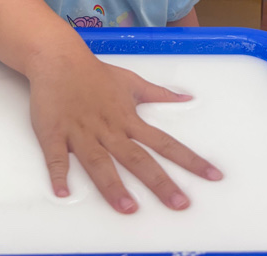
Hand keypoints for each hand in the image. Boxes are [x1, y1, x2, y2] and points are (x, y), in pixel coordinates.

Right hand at [28, 55, 222, 212]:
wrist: (58, 58)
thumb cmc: (95, 72)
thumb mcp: (131, 82)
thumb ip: (159, 93)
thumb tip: (186, 97)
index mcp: (128, 119)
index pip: (165, 143)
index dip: (190, 160)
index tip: (213, 176)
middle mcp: (109, 129)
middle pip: (137, 158)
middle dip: (159, 182)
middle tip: (180, 204)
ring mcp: (81, 132)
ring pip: (99, 162)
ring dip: (113, 185)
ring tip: (128, 208)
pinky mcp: (54, 133)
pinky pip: (56, 156)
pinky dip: (58, 173)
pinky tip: (62, 192)